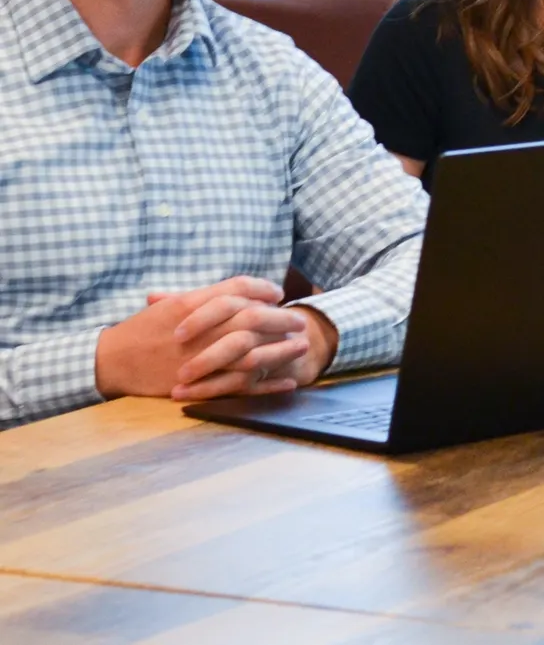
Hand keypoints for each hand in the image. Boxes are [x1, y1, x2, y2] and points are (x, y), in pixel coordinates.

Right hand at [95, 276, 320, 402]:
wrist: (111, 361)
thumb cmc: (140, 330)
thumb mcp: (170, 304)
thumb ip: (204, 297)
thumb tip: (239, 292)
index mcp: (191, 304)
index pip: (237, 288)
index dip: (262, 288)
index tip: (278, 294)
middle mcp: (199, 328)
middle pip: (252, 318)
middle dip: (281, 318)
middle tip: (300, 320)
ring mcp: (200, 357)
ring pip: (252, 352)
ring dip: (281, 350)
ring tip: (301, 347)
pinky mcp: (198, 384)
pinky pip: (241, 385)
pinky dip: (267, 383)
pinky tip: (287, 381)